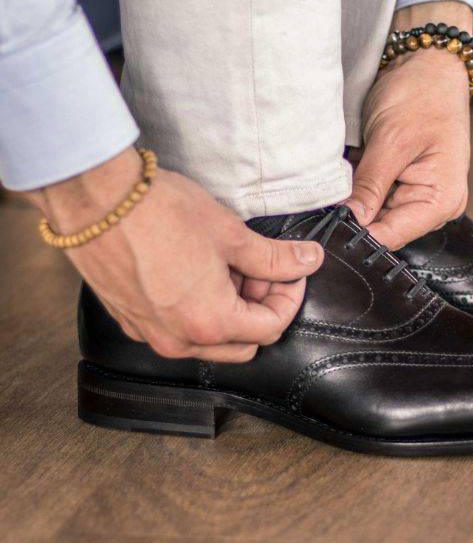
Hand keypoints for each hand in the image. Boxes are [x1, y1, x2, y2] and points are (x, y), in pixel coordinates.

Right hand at [29, 148, 322, 361]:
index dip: (289, 297)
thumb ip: (273, 257)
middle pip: (243, 343)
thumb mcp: (230, 233)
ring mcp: (151, 333)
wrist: (95, 199)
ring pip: (209, 341)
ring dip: (229, 310)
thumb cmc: (159, 213)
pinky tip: (195, 272)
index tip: (291, 270)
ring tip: (227, 266)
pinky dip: (196, 311)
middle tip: (260, 268)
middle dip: (260, 307)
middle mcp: (180, 340)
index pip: (271, 327)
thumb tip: (308, 260)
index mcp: (211, 323)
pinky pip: (176, 330)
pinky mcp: (130, 320)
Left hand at [347, 1, 471, 249]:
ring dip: (352, 200)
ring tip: (334, 181)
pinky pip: (372, 198)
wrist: (428, 62)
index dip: (355, 235)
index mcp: (441, 201)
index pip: (391, 236)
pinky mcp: (402, 184)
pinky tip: (343, 174)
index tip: (323, 228)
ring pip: (373, 215)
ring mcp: (417, 196)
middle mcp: (433, 205)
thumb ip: (369, 186)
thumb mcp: (391, 141)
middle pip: (382, 229)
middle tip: (322, 200)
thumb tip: (348, 222)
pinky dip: (355, 188)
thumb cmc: (422, 94)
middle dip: (352, 216)